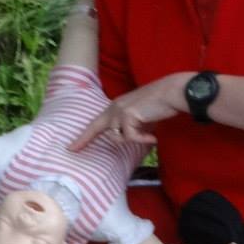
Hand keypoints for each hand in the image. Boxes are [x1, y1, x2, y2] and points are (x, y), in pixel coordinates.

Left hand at [69, 72, 190, 150]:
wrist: (172, 92)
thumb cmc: (161, 105)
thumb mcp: (141, 116)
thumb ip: (131, 125)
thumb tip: (127, 138)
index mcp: (116, 106)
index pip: (96, 123)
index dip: (85, 136)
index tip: (72, 147)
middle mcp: (114, 107)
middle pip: (95, 127)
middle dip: (83, 139)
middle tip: (71, 150)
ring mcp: (119, 111)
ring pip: (118, 137)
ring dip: (134, 139)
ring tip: (149, 135)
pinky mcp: (127, 115)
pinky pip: (132, 137)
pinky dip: (143, 139)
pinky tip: (153, 137)